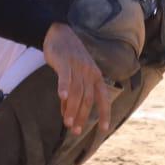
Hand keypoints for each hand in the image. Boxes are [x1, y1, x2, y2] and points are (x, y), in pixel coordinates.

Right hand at [44, 22, 113, 136]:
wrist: (60, 33)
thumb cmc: (69, 57)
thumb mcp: (77, 74)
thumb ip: (74, 93)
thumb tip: (67, 113)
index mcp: (96, 76)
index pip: (103, 98)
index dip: (105, 114)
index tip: (104, 130)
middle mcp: (90, 72)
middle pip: (88, 98)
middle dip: (82, 116)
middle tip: (75, 131)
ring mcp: (78, 67)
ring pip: (77, 92)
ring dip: (72, 108)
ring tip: (67, 123)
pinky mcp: (65, 62)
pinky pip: (65, 76)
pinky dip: (64, 87)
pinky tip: (62, 97)